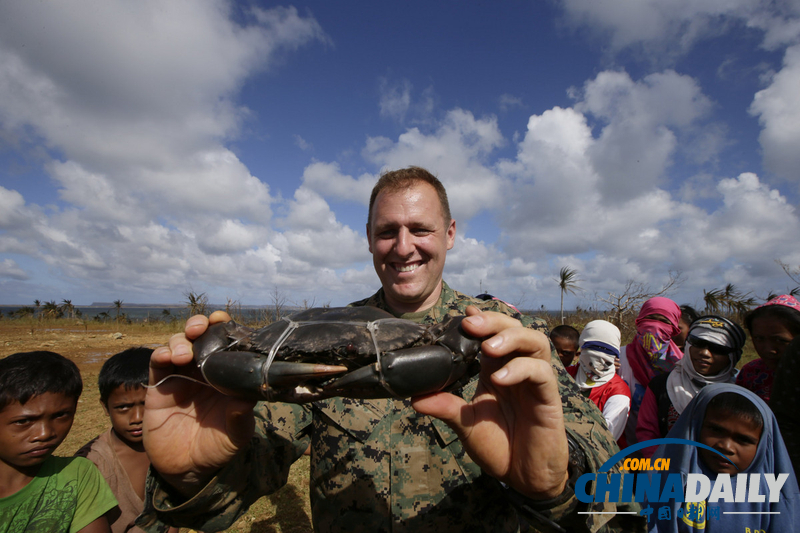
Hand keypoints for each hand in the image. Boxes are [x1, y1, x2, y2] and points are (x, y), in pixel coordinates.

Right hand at [143, 311, 255, 495]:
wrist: (188, 469)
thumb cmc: (218, 446)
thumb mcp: (236, 435)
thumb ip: (241, 417)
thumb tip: (246, 398)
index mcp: (225, 375)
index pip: (225, 343)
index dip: (224, 328)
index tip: (223, 320)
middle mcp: (203, 371)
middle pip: (199, 337)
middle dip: (198, 325)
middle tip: (200, 328)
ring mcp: (180, 376)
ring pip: (177, 344)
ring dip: (180, 341)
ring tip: (185, 354)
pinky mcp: (159, 386)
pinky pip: (157, 363)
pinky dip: (160, 354)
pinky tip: (167, 357)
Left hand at [412, 306, 568, 499]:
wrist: (524, 477)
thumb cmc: (499, 446)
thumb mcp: (466, 425)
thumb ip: (445, 408)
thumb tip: (413, 398)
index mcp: (497, 370)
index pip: (492, 334)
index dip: (481, 320)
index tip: (462, 313)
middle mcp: (518, 369)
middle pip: (514, 328)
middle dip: (493, 321)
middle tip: (470, 323)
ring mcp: (535, 381)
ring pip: (534, 341)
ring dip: (510, 338)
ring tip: (488, 347)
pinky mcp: (549, 397)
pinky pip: (541, 373)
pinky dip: (520, 370)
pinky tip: (500, 378)